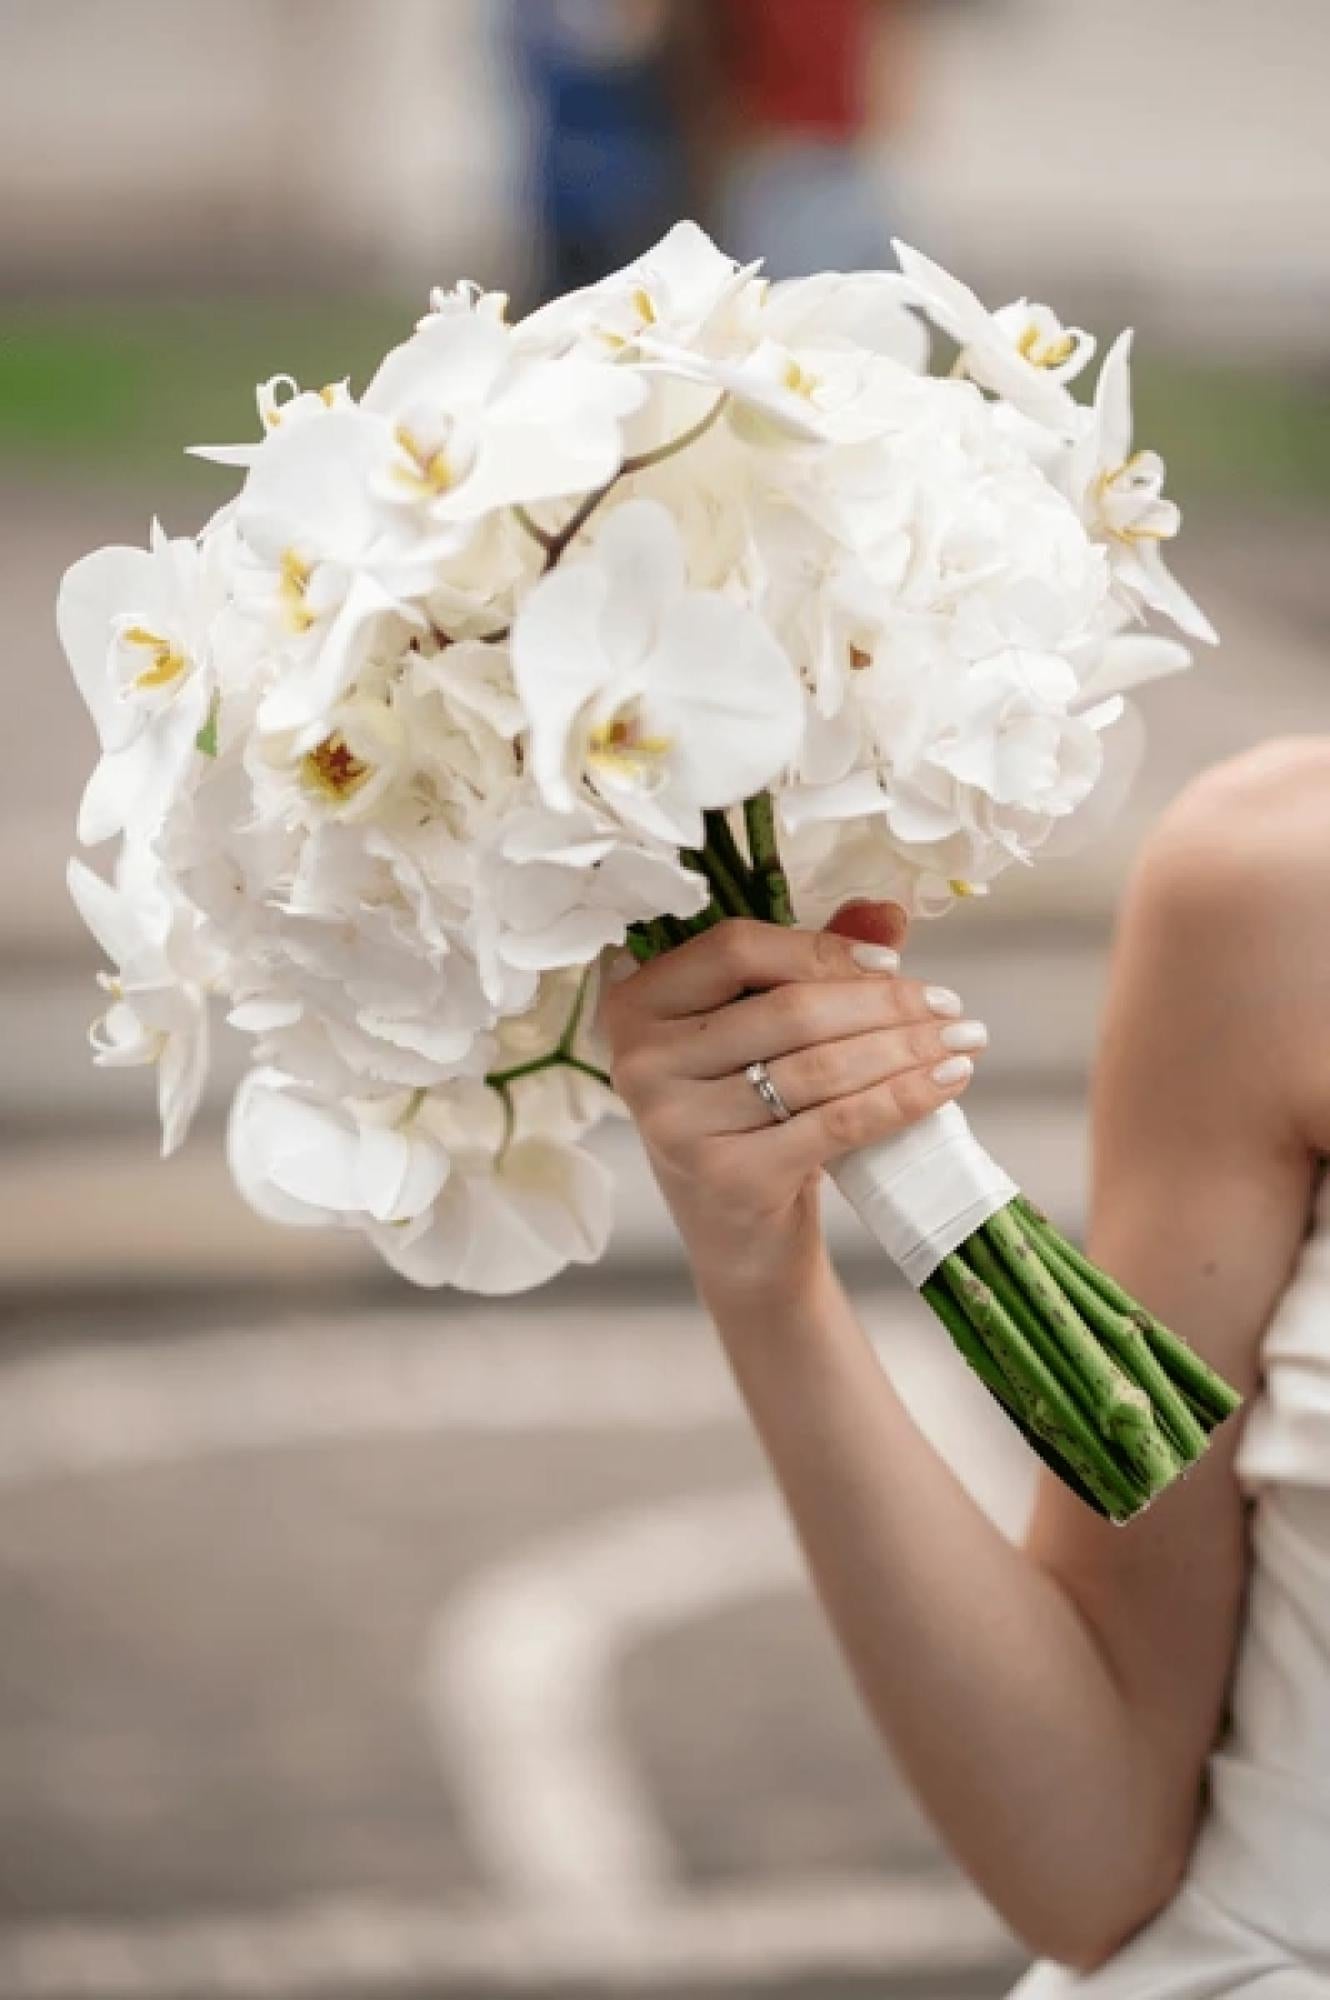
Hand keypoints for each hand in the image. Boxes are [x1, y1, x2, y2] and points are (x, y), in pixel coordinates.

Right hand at [598, 903, 988, 1305]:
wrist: (737, 1239)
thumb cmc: (750, 1120)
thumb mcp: (765, 1039)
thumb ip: (812, 967)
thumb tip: (887, 912)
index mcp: (639, 1004)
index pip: (735, 948)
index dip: (821, 949)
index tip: (892, 963)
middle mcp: (642, 1062)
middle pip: (787, 1008)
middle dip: (884, 1004)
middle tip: (951, 1007)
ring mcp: (678, 1124)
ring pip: (818, 1067)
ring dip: (905, 1049)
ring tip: (962, 1041)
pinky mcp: (727, 1178)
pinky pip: (836, 1122)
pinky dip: (902, 1098)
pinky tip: (946, 1083)